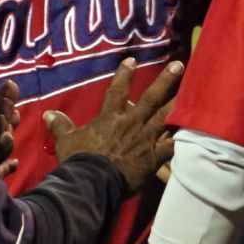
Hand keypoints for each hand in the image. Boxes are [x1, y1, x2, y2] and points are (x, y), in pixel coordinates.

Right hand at [44, 59, 181, 190]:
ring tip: (194, 92)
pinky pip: (171, 147)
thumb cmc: (79, 161)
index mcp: (110, 117)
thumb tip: (48, 114)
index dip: (124, 74)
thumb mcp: (66, 141)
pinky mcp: (153, 157)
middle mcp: (131, 123)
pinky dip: (182, 140)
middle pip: (151, 98)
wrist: (93, 183)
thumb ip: (61, 125)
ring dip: (179, 103)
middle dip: (165, 81)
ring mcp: (144, 139)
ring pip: (166, 117)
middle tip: (179, 65)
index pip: (117, 90)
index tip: (132, 60)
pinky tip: (195, 133)